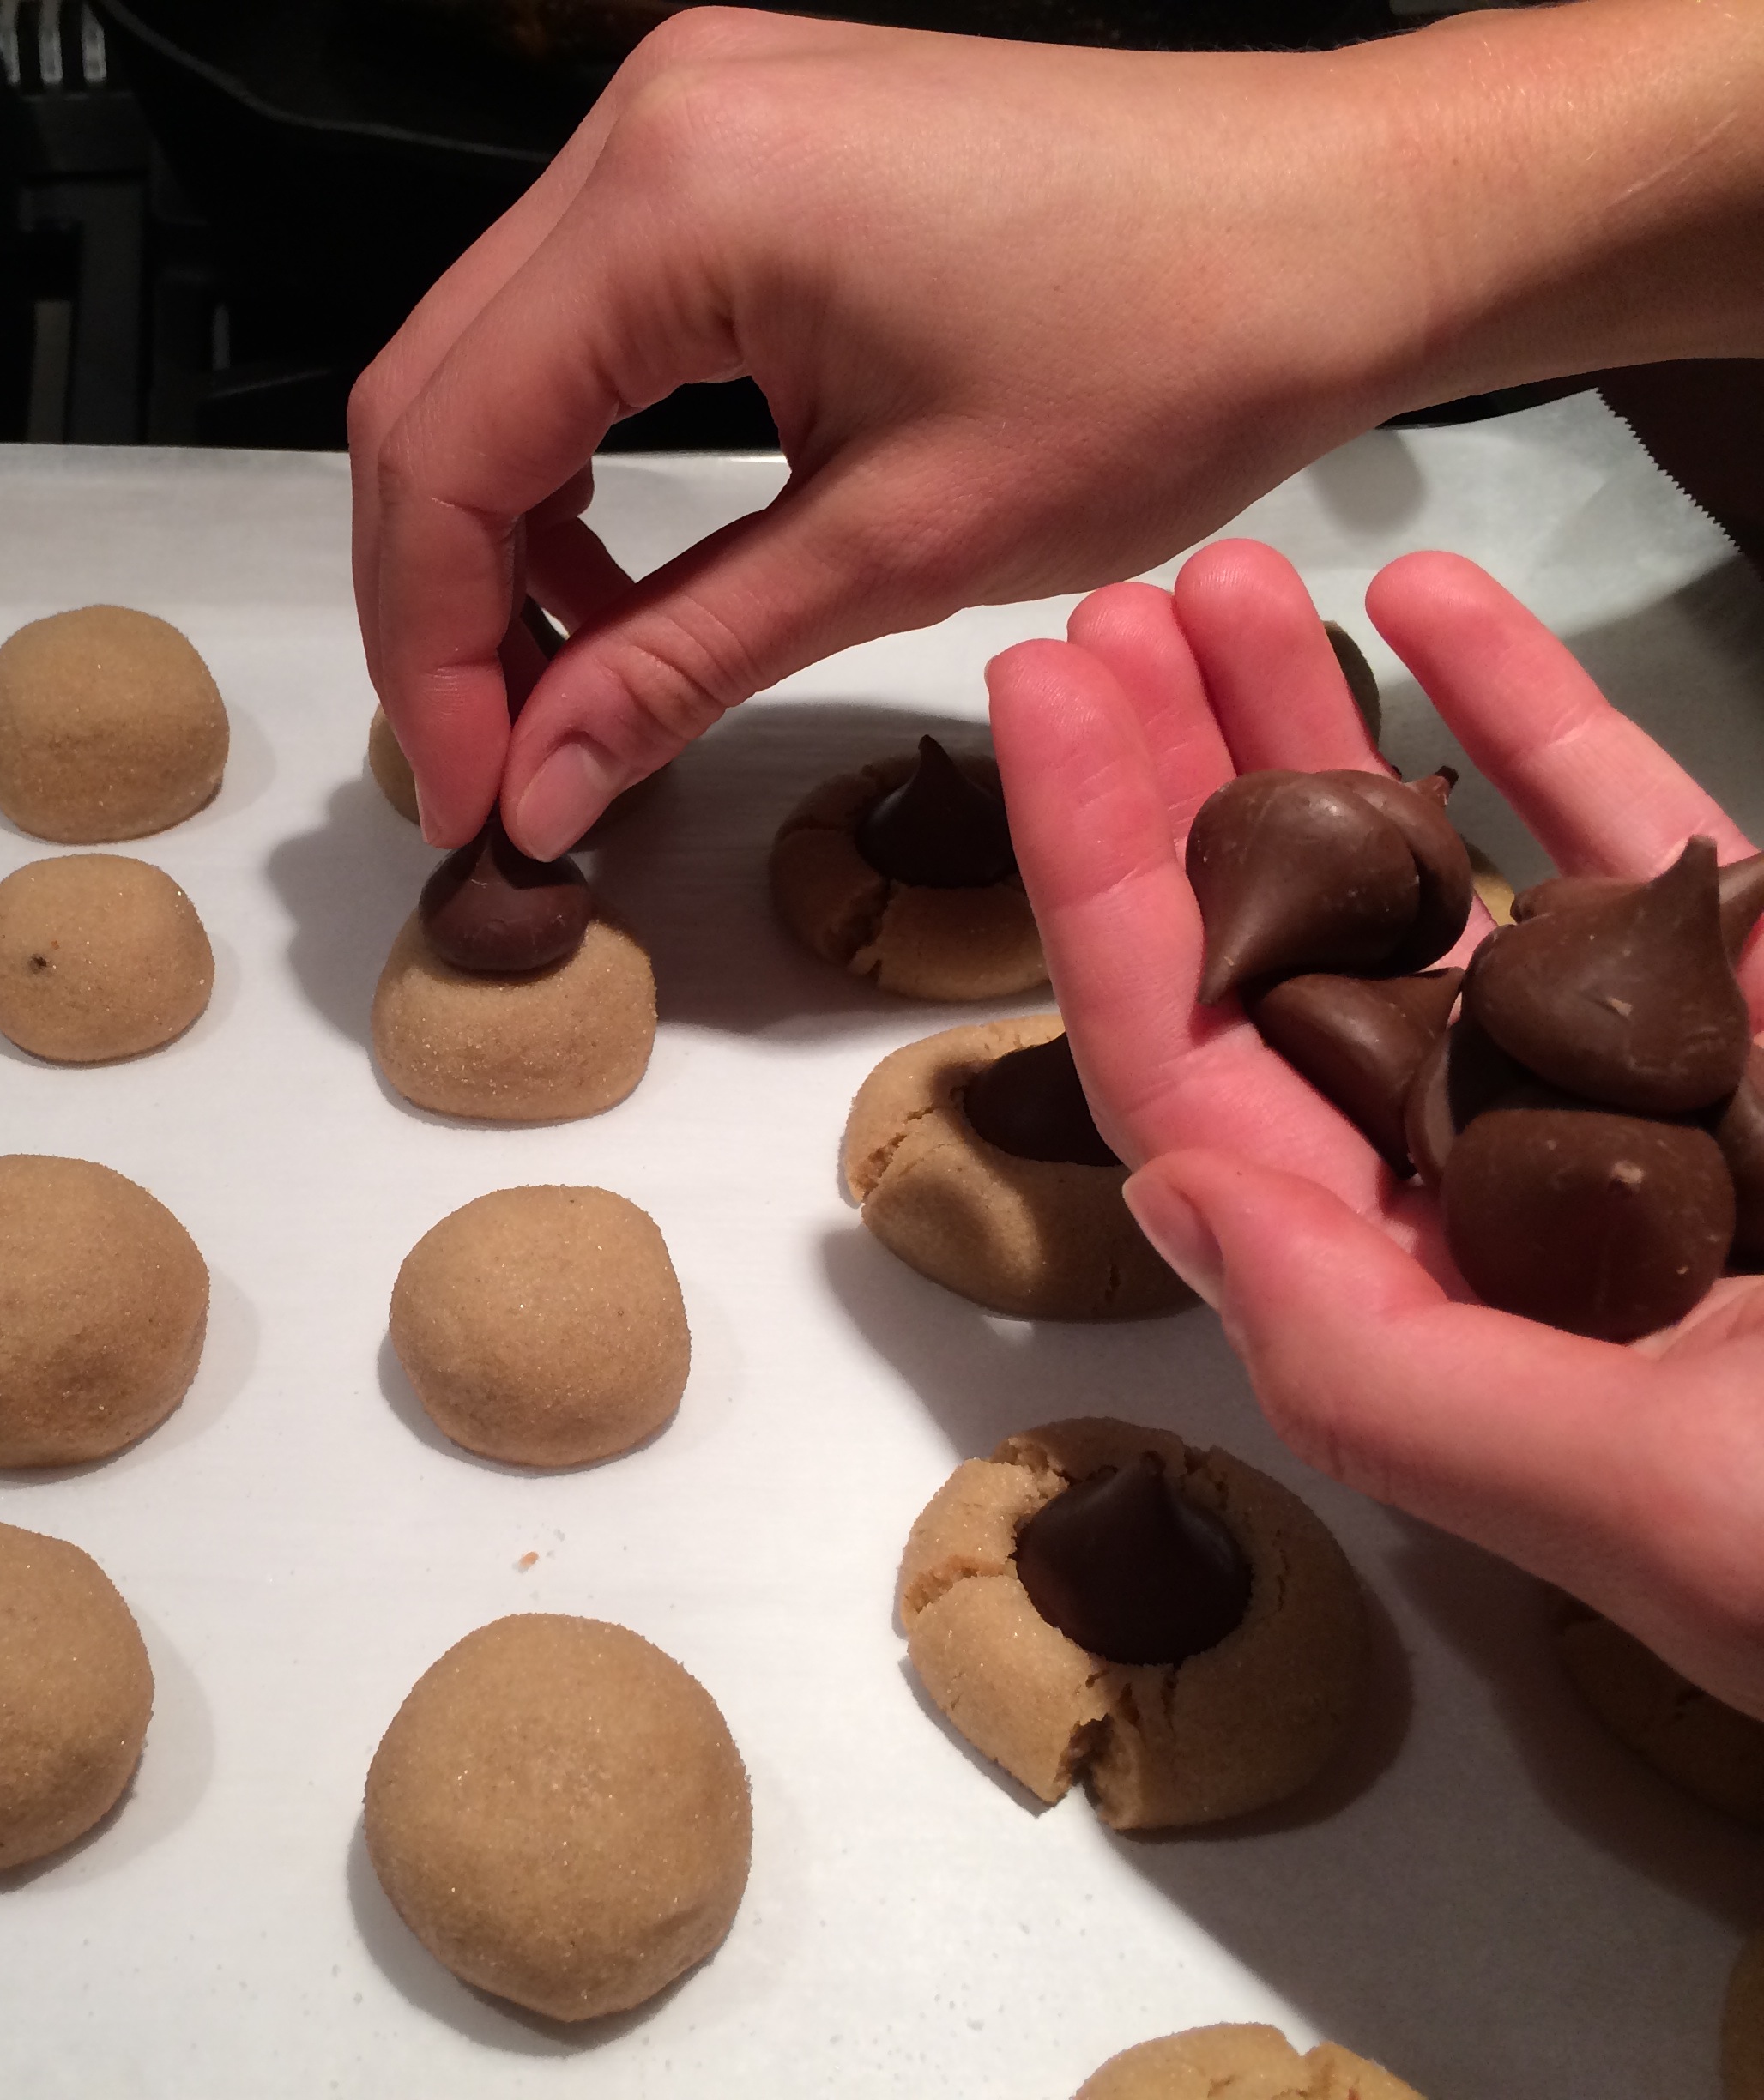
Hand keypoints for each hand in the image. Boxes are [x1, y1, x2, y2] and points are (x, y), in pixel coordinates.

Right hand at [351, 0, 1763, 859]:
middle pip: (431, 393)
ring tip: (560, 682)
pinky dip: (567, 453)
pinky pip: (575, 313)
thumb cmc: (1179, 349)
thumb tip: (531, 784)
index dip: (431, 650)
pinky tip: (617, 566)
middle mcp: (646, 124)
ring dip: (495, 531)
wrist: (1346, 217)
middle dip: (438, 601)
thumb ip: (677, 664)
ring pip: (488, 355)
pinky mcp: (731, 138)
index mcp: (676, 198)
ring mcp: (682, 112)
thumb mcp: (902, 545)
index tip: (472, 793)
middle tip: (489, 760)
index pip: (450, 450)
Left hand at [988, 539, 1763, 1715]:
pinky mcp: (1761, 1004)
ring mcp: (1620, 1075)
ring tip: (1228, 583)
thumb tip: (1173, 1188)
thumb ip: (1383, 1368)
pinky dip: (1532, 713)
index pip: (1192, 1064)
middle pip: (1273, 951)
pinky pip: (1627, 835)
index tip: (1038, 698)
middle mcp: (1479, 1177)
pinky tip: (1439, 603)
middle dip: (1178, 777)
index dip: (1096, 879)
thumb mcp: (1640, 1507)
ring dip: (1322, 725)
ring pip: (1426, 874)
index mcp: (1414, 1293)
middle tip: (1107, 610)